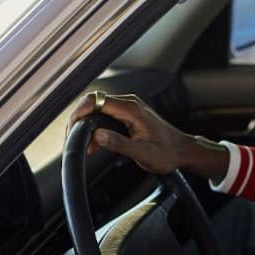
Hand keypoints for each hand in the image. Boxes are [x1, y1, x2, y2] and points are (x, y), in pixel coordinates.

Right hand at [70, 93, 194, 174]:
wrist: (182, 151)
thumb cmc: (167, 153)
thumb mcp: (143, 154)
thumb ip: (120, 144)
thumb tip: (98, 136)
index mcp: (131, 109)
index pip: (96, 100)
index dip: (80, 112)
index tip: (72, 128)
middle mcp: (128, 104)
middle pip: (93, 102)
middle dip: (79, 120)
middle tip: (73, 139)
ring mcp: (127, 108)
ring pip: (97, 109)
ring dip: (86, 126)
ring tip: (84, 146)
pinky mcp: (127, 115)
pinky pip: (104, 116)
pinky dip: (95, 129)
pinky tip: (93, 145)